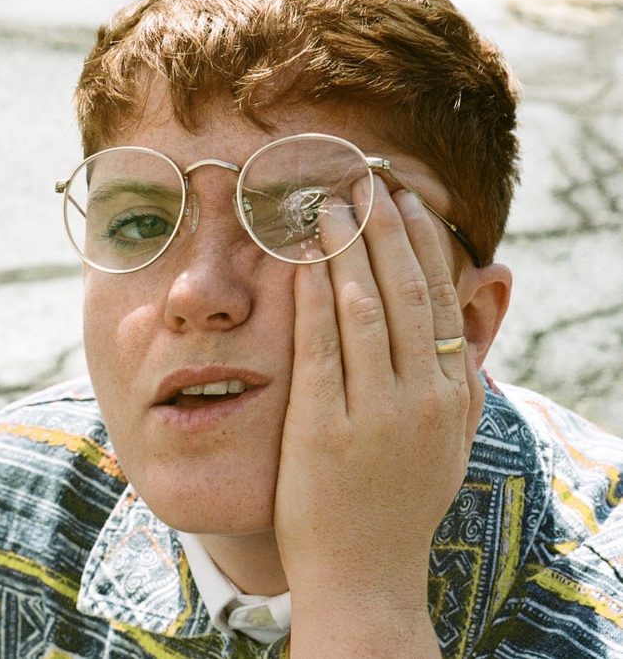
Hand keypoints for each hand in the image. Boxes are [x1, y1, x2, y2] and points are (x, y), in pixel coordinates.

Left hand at [275, 176, 482, 656]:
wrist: (367, 576)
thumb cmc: (401, 502)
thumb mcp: (447, 443)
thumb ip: (455, 385)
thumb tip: (456, 327)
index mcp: (452, 394)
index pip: (438, 298)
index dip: (420, 243)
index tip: (403, 201)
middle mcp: (421, 398)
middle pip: (403, 290)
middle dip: (384, 228)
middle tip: (366, 182)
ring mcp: (374, 414)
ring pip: (363, 308)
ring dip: (346, 247)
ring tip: (330, 204)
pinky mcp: (323, 429)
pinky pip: (318, 345)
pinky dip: (311, 294)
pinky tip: (302, 258)